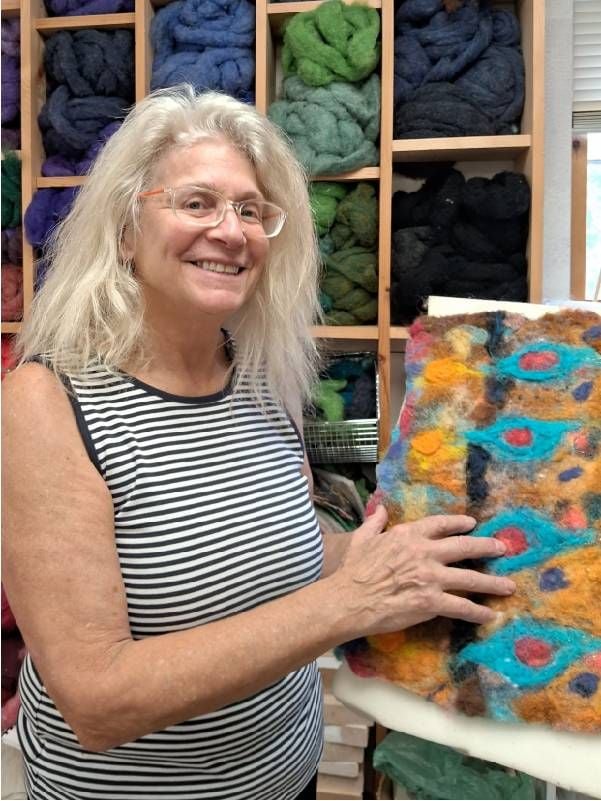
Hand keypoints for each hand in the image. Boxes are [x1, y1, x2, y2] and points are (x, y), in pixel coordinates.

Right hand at [332, 505, 514, 638]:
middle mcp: (424, 552)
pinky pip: (462, 606)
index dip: (459, 523)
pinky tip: (491, 614)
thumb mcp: (362, 538)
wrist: (348, 600)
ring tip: (509, 585)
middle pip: (464, 547)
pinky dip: (478, 611)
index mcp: (408, 535)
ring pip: (470, 578)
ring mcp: (430, 577)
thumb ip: (375, 522)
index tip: (472, 523)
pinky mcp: (431, 602)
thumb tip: (382, 509)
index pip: (440, 524)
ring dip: (493, 582)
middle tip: (502, 548)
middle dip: (486, 547)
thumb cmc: (352, 570)